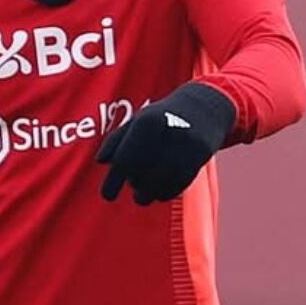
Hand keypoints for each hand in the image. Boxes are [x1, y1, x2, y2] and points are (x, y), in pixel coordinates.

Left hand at [94, 81, 236, 204]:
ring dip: (148, 194)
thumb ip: (117, 139)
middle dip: (134, 185)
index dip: (113, 181)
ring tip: (143, 194)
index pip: (124, 159)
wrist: (204, 109)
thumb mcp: (139, 120)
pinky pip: (178, 185)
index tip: (107, 196)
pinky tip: (161, 191)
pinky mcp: (199, 158)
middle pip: (141, 174)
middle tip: (134, 185)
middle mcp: (166, 134)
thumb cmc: (164, 116)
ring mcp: (184, 147)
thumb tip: (101, 161)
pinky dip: (166, 193)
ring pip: (160, 183)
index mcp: (146, 122)